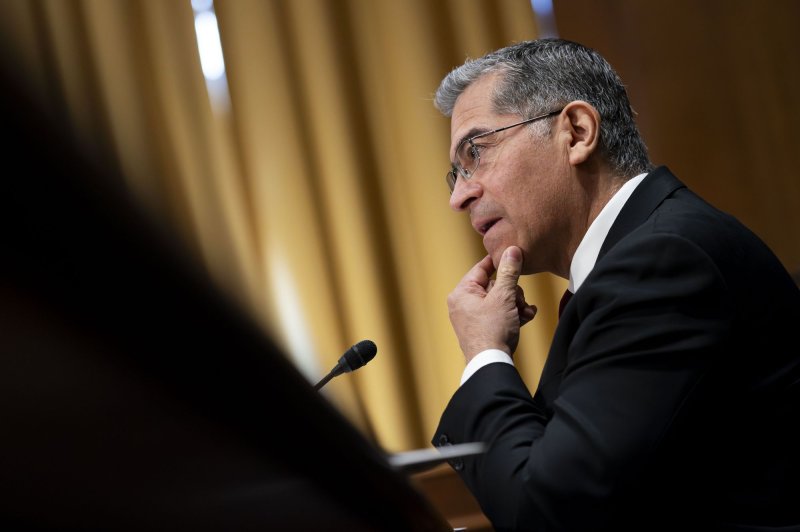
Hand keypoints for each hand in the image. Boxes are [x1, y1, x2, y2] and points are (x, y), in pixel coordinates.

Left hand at [448, 246, 537, 362]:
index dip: (499, 262)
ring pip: (500, 300)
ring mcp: (473, 318)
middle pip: (494, 285)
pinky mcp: (483, 329)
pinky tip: (526, 318)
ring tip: (523, 312)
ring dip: (516, 304)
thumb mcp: (504, 297)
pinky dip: (512, 315)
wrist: (491, 363)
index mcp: (462, 293)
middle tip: (519, 300)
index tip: (513, 256)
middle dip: (513, 292)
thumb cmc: (492, 330)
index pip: (481, 268)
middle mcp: (464, 304)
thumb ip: (509, 272)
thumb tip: (512, 250)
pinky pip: (499, 314)